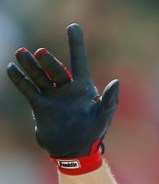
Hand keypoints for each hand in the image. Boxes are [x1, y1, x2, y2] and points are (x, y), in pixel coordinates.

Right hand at [6, 23, 118, 166]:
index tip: (73, 27)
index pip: (79, 61)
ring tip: (21, 52)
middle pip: (55, 69)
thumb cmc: (93, 133)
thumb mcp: (103, 116)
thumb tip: (116, 82)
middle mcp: (67, 89)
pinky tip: (12, 68)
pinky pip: (28, 89)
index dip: (76, 44)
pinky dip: (20, 79)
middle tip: (41, 53)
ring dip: (30, 65)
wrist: (75, 152)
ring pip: (40, 76)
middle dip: (47, 61)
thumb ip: (110, 99)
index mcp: (84, 88)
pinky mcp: (40, 105)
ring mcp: (53, 96)